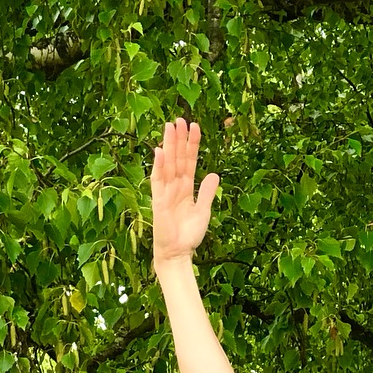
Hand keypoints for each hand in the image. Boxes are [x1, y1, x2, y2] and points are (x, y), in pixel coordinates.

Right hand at [150, 116, 219, 265]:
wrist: (178, 253)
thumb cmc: (189, 235)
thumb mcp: (204, 211)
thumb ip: (207, 192)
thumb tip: (214, 173)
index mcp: (186, 188)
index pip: (189, 161)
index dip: (192, 145)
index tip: (196, 127)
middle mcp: (175, 186)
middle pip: (177, 158)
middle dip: (179, 139)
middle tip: (181, 119)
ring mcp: (165, 191)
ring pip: (167, 164)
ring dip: (168, 145)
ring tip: (170, 126)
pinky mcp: (158, 200)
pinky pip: (158, 180)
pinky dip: (159, 166)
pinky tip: (160, 151)